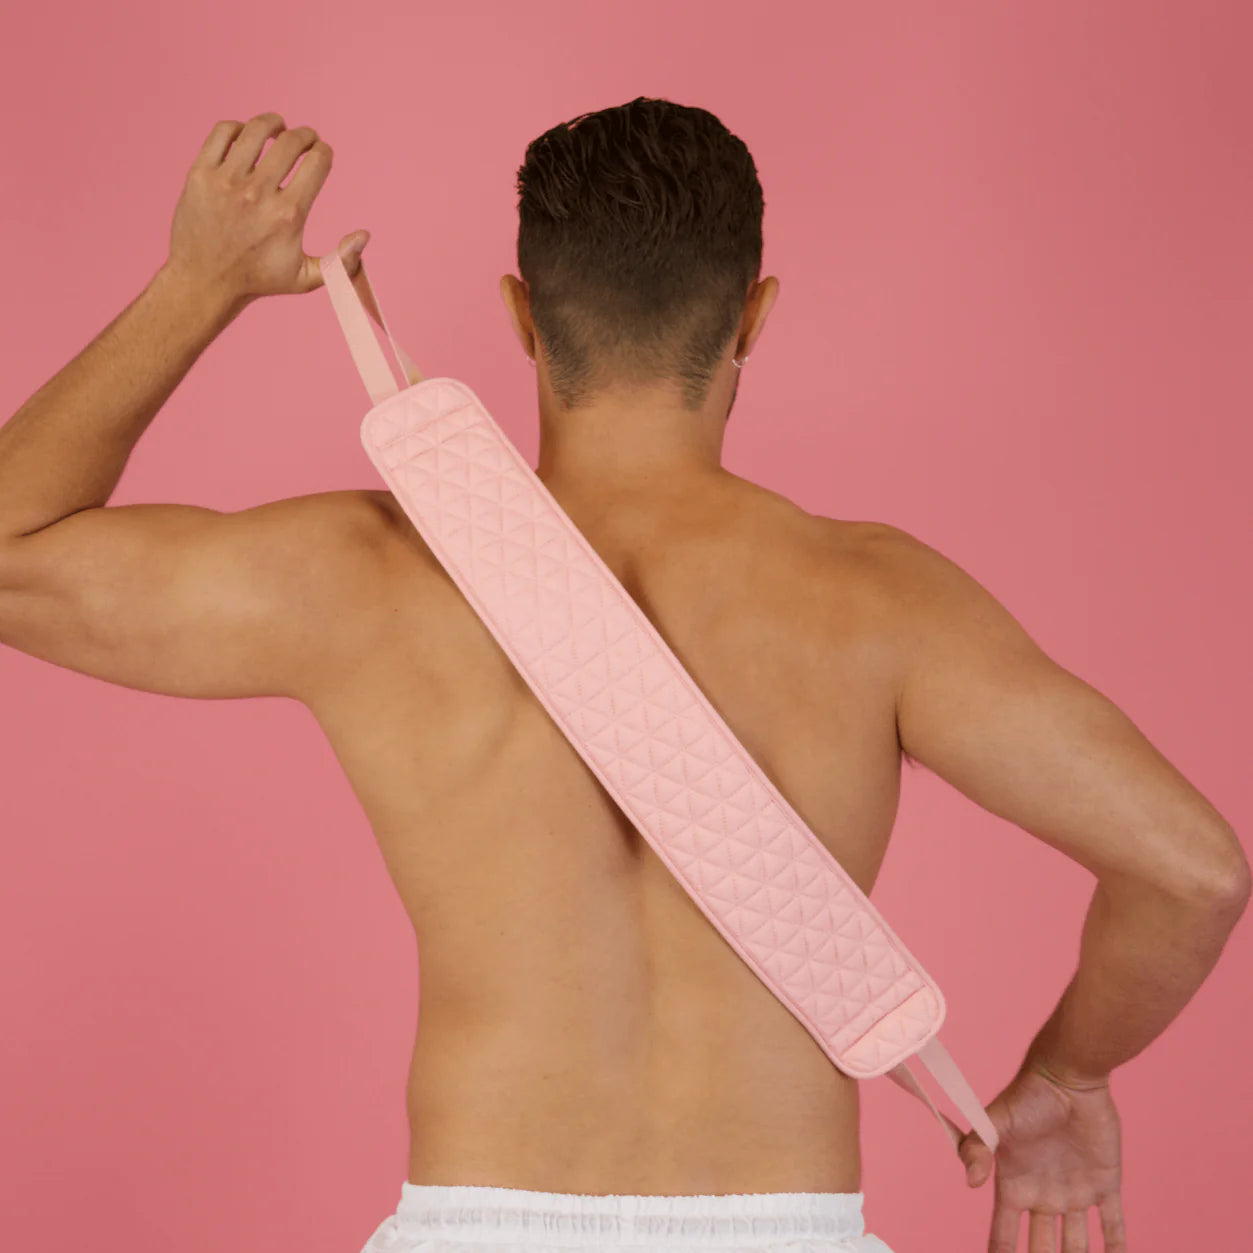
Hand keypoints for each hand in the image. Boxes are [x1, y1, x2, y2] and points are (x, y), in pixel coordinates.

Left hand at [164, 111, 367, 307]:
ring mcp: (226, 181)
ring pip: (256, 130)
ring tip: (277, 128)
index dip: (324, 152)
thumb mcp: (306, 278)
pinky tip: (246, 137)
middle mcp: (258, 194)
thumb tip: (364, 235)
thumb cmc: (259, 279)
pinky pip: (222, 132)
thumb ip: (342, 261)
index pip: (317, 162)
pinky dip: (238, 128)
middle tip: (305, 139)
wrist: (205, 281)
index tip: (321, 154)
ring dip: (273, 123)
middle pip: (290, 141)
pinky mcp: (200, 174)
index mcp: (288, 215)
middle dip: (305, 135)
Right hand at [959, 1063, 1125, 1252]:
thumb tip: (971, 1181)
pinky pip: (1112, 1225)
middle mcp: (1042, 1195)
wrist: (1068, 1077)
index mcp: (1014, 1185)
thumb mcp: (996, 1121)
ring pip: (1077, 1245)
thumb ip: (978, 1146)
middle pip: (1041, 1247)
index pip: (1004, 1232)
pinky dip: (1116, 1248)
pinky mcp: (1104, 1185)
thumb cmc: (1027, 1095)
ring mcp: (1074, 1192)